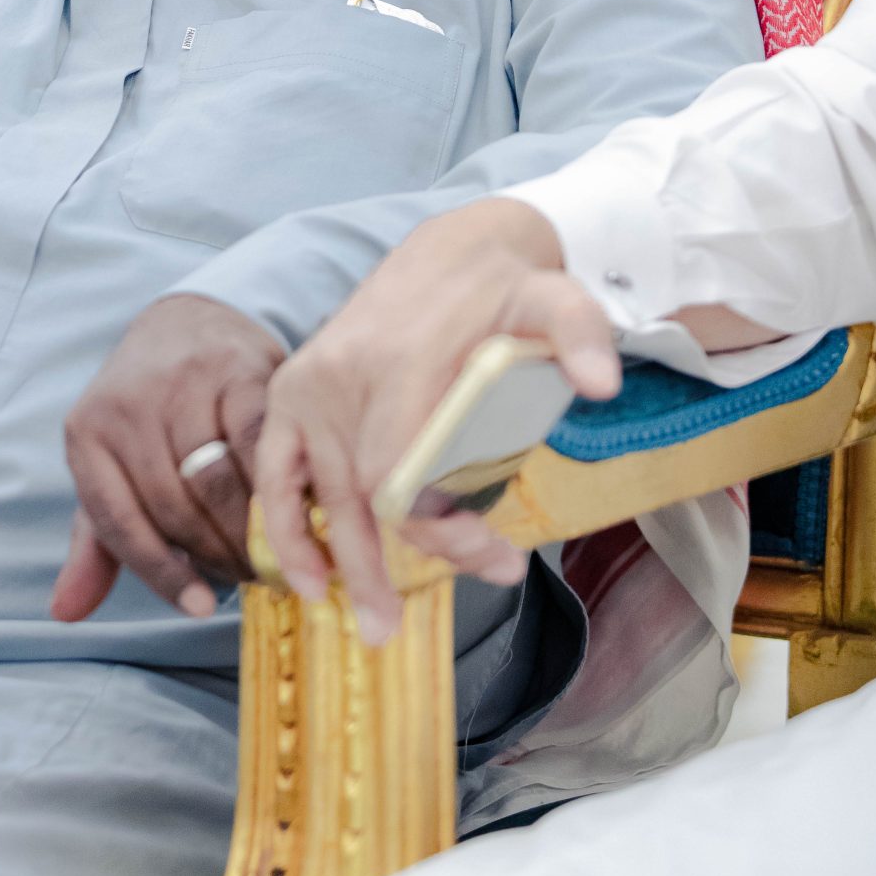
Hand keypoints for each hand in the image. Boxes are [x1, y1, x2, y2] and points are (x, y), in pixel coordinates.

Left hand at [52, 294, 283, 624]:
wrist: (188, 323)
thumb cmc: (147, 416)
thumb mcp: (111, 470)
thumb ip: (98, 540)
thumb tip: (66, 612)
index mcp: (85, 436)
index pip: (118, 523)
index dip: (161, 572)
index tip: (199, 607)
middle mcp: (126, 406)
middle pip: (174, 508)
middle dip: (215, 557)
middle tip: (252, 582)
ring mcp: (182, 384)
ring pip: (218, 483)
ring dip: (250, 532)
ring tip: (275, 558)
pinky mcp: (236, 370)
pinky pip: (257, 444)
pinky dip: (277, 485)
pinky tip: (294, 510)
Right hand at [255, 198, 622, 641]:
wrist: (449, 252)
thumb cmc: (504, 288)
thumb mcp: (556, 298)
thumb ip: (581, 334)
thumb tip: (602, 382)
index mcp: (400, 361)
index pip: (402, 472)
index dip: (439, 529)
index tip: (496, 559)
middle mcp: (341, 377)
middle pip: (362, 494)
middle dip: (391, 564)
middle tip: (413, 622)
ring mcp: (308, 386)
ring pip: (319, 494)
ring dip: (338, 563)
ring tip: (368, 623)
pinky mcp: (291, 391)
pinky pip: (274, 471)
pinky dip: (284, 526)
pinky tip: (306, 578)